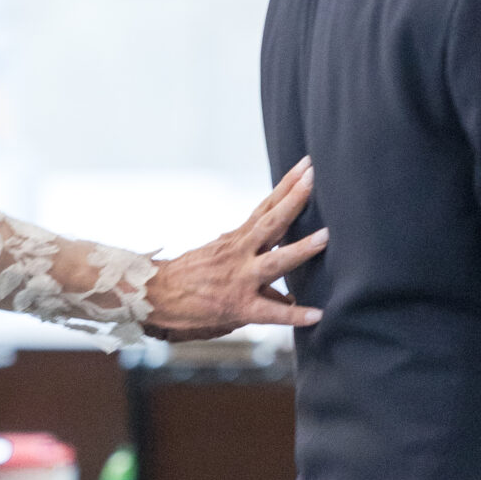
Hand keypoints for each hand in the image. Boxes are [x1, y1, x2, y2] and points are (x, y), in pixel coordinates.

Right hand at [142, 161, 328, 341]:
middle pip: (272, 222)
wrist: (155, 294)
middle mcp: (240, 253)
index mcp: (238, 239)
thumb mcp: (222, 258)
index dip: (287, 186)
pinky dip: (294, 314)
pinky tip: (316, 314)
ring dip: (301, 249)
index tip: (306, 165)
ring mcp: (240, 279)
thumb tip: (286, 276)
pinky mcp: (239, 306)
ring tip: (325, 237)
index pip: (266, 207)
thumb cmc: (189, 276)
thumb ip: (255, 260)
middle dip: (294, 199)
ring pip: (275, 262)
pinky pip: (271, 312)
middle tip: (314, 177)